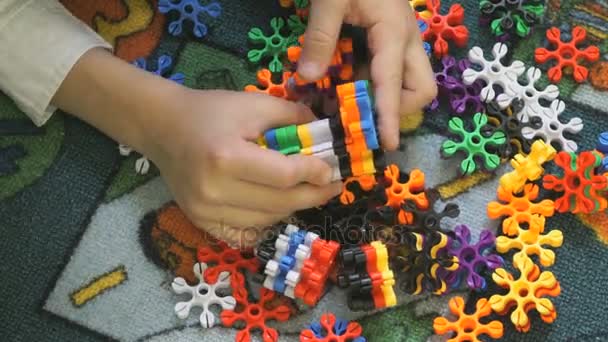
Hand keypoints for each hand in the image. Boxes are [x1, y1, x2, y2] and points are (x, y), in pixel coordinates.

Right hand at [52, 49, 341, 246]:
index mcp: (226, 157)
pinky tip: (278, 206)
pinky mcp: (201, 222)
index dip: (314, 173)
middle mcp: (214, 191)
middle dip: (313, 195)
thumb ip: (293, 116)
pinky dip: (267, 221)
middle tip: (332, 186)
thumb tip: (325, 134)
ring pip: (267, 220)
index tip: (332, 169)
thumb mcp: (253, 104)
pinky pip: (246, 232)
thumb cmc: (210, 111)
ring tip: (305, 191)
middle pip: (280, 203)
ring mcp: (205, 212)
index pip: (284, 175)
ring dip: (292, 207)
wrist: (163, 128)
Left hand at [297, 0, 436, 149]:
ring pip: (409, 82)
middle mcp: (407, 40)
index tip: (386, 145)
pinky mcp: (392, 37)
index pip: (394, 84)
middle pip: (421, 89)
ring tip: (347, 104)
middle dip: (398, 109)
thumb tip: (309, 80)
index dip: (390, 117)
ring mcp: (402, 39)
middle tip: (364, 116)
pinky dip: (371, 83)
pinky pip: (389, 70)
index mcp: (394, 32)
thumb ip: (320, 38)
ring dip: (383, 99)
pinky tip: (344, 82)